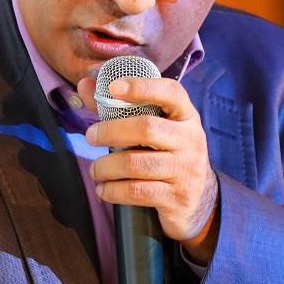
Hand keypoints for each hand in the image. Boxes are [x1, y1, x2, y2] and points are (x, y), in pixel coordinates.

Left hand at [78, 75, 220, 263]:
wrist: (198, 199)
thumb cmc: (167, 154)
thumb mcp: (154, 128)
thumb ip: (119, 107)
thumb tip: (85, 84)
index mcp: (186, 116)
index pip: (171, 93)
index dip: (142, 87)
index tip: (113, 87)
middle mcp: (191, 140)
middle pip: (146, 128)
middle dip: (110, 131)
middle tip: (90, 136)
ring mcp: (186, 170)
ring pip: (135, 163)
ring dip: (106, 166)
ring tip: (96, 169)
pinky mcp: (178, 198)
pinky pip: (137, 191)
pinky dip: (112, 190)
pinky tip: (104, 189)